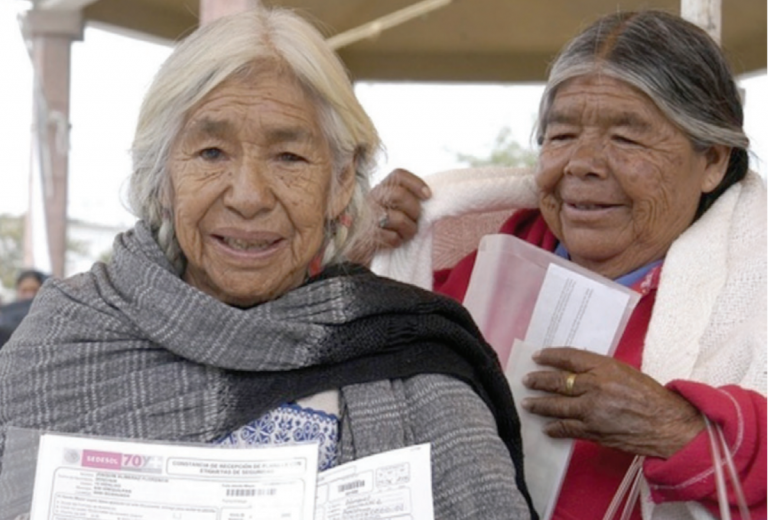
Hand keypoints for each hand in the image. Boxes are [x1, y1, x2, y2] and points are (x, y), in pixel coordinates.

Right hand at [348, 169, 430, 264]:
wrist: (355, 250)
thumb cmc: (381, 228)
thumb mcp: (391, 208)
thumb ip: (404, 199)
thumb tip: (428, 196)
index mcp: (379, 190)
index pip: (398, 175)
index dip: (416, 183)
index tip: (428, 195)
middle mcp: (370, 199)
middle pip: (399, 194)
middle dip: (414, 209)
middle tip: (415, 220)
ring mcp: (366, 217)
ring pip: (398, 218)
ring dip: (409, 229)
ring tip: (406, 234)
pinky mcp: (366, 236)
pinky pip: (392, 237)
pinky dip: (397, 242)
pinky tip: (393, 242)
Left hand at [521, 347, 704, 458]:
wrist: (668, 425)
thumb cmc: (651, 396)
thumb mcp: (624, 371)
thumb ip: (599, 370)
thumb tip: (574, 370)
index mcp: (604, 368)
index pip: (569, 357)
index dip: (550, 356)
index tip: (537, 357)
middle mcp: (595, 387)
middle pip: (557, 382)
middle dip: (538, 381)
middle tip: (527, 380)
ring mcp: (592, 411)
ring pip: (557, 406)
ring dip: (539, 404)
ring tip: (528, 403)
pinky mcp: (594, 431)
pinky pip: (567, 429)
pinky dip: (555, 428)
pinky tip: (547, 427)